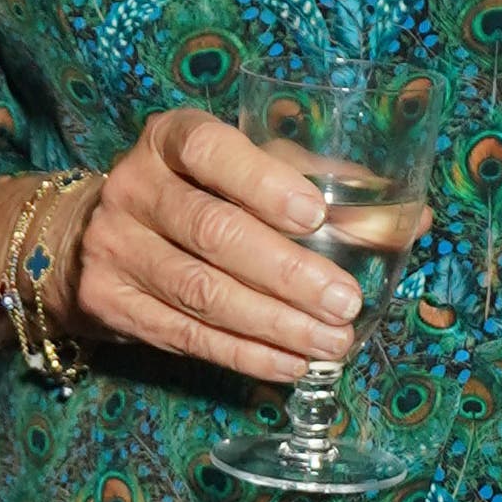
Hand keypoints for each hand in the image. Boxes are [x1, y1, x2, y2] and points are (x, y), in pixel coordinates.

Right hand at [53, 107, 364, 384]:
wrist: (89, 234)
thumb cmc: (193, 192)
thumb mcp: (241, 170)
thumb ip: (317, 186)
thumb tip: (413, 220)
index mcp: (169, 137)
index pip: (208, 148)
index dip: (262, 183)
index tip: (317, 216)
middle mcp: (134, 186)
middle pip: (212, 232)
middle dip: (286, 273)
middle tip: (345, 303)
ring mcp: (115, 246)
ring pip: (202, 292)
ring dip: (274, 324)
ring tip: (332, 343)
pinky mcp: (110, 302)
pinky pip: (186, 336)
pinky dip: (245, 354)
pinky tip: (290, 364)